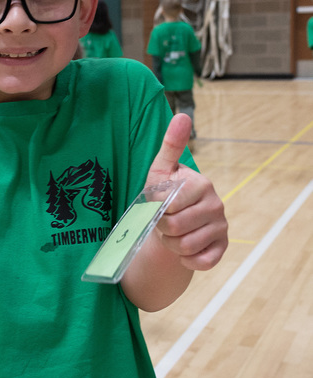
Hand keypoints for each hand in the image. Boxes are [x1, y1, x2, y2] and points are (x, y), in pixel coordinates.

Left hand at [146, 113, 227, 270]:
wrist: (171, 224)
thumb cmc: (163, 193)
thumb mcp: (161, 169)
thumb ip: (171, 145)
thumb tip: (182, 115)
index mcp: (202, 184)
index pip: (172, 203)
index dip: (157, 209)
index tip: (156, 205)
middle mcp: (216, 204)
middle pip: (177, 227)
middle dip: (162, 229)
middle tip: (161, 223)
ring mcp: (221, 227)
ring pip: (186, 246)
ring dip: (171, 245)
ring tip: (170, 235)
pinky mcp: (222, 248)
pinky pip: (202, 262)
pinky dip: (187, 260)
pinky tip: (183, 251)